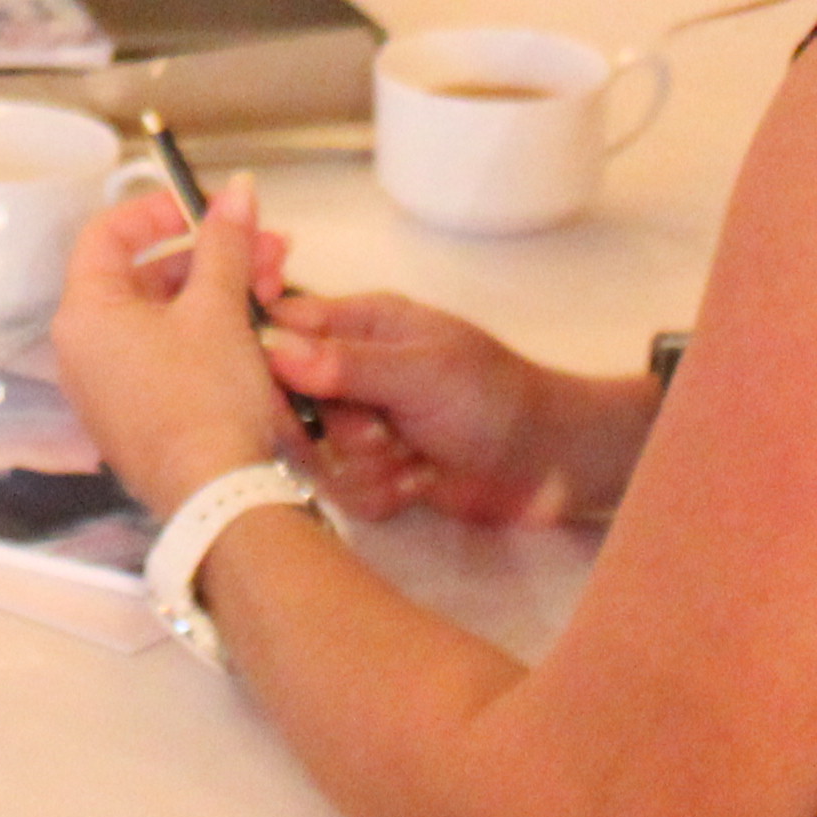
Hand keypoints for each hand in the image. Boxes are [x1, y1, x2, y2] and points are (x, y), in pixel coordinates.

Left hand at [47, 182, 308, 519]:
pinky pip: (167, 355)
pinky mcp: (138, 415)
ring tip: (273, 284)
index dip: (158, 211)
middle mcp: (84, 349)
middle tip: (265, 245)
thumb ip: (226, 242)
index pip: (106, 234)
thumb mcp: (218, 308)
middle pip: (142, 276)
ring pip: (163, 316)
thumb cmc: (204, 400)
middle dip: (210, 254)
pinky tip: (255, 327)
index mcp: (85, 314)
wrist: (215, 497)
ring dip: (217, 291)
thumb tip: (237, 191)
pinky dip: (206, 332)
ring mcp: (109, 387)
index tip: (206, 207)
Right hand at [264, 290, 600, 528]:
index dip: (267, 360)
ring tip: (417, 455)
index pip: (282, 327)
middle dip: (340, 428)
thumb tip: (271, 349)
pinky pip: (345, 491)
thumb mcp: (422, 370)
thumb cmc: (491, 396)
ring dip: (371, 465)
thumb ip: (347, 363)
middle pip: (291, 403)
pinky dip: (386, 492)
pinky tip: (423, 479)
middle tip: (383, 433)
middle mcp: (351, 373)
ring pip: (318, 454)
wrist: (549, 462)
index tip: (282, 395)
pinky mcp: (375, 474)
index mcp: (360, 324)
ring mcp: (362, 426)